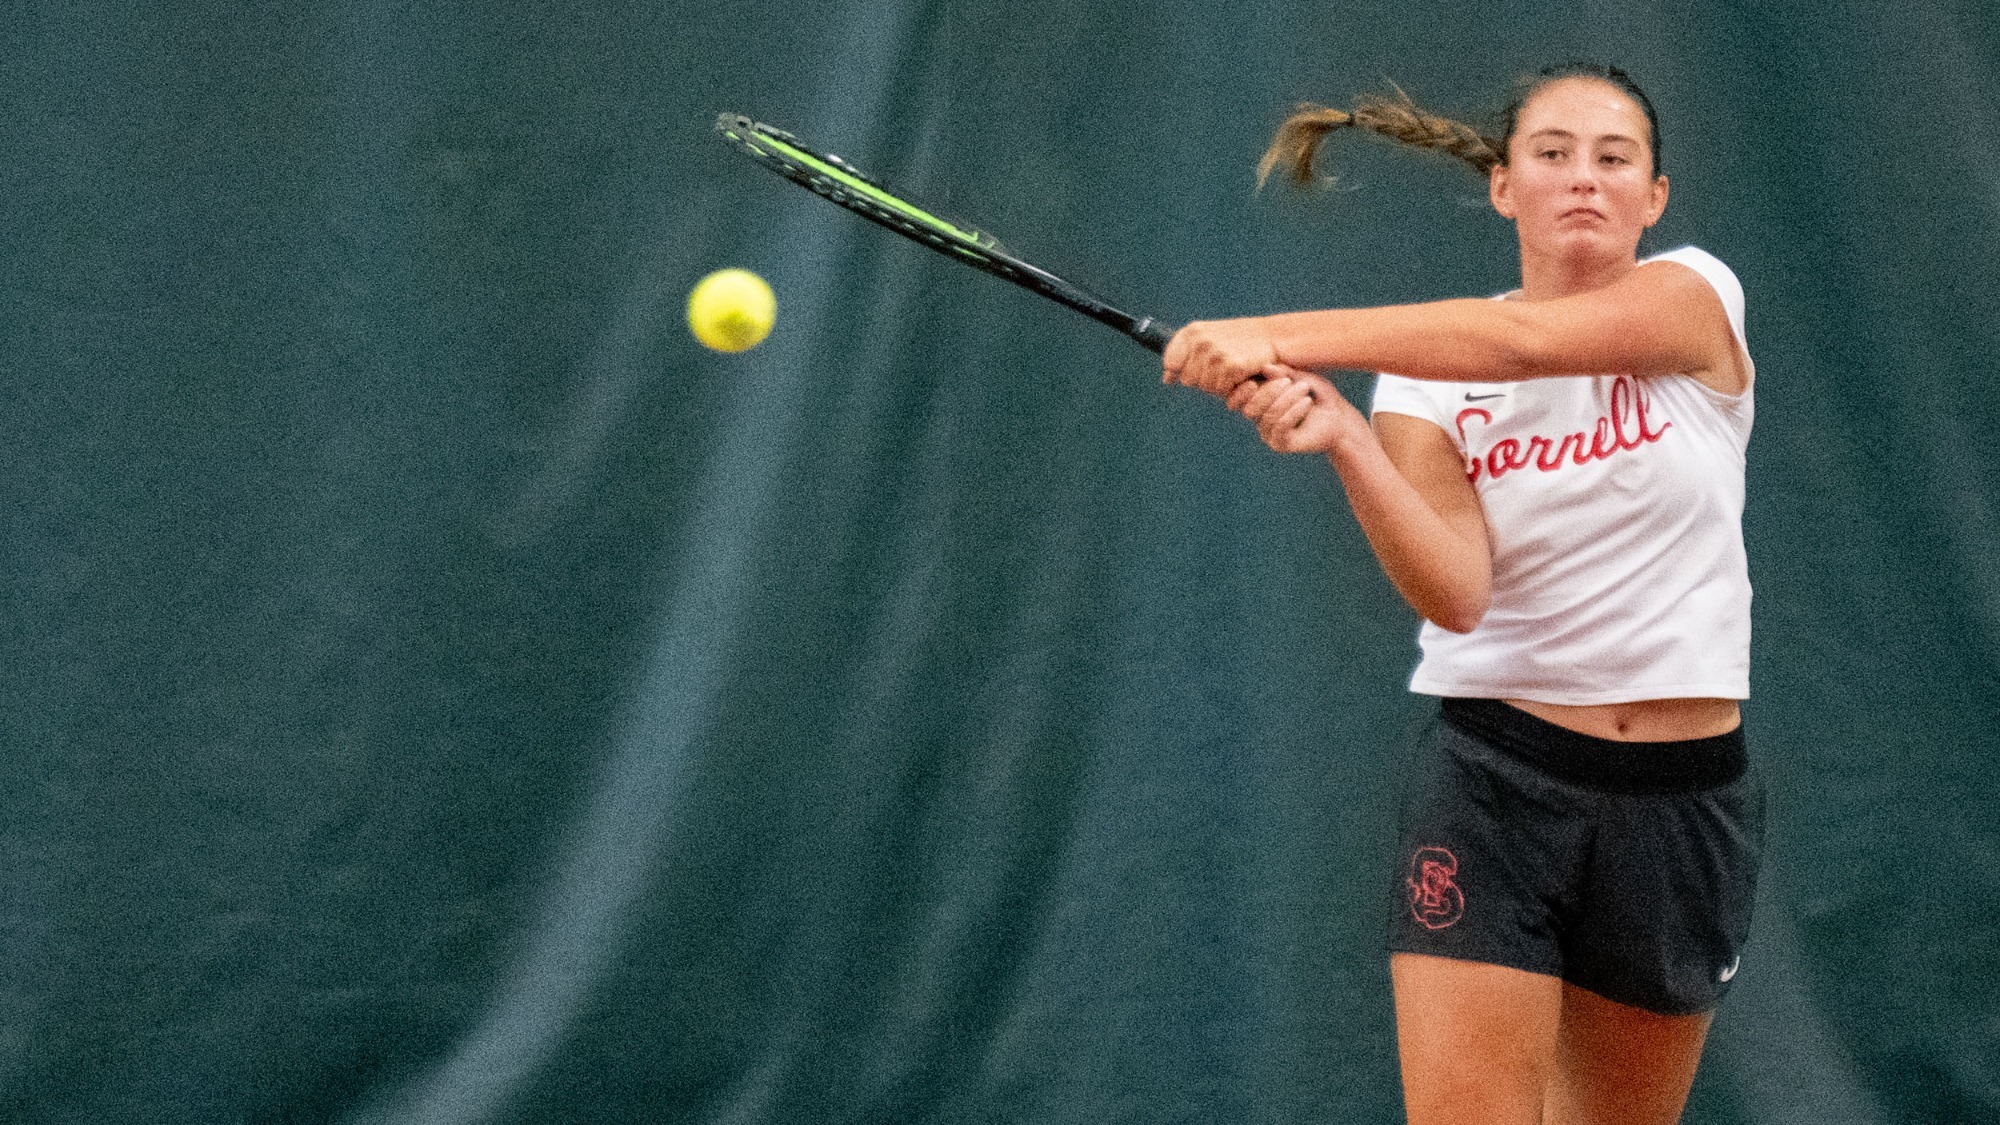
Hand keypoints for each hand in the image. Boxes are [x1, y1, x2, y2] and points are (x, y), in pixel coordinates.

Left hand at [1162, 317, 1280, 396]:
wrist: (1273, 337)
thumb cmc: (1240, 341)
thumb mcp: (1208, 340)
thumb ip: (1185, 356)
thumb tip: (1166, 379)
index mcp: (1192, 331)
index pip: (1171, 362)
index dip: (1181, 370)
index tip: (1198, 367)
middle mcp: (1201, 341)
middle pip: (1187, 379)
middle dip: (1203, 379)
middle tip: (1223, 367)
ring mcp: (1215, 354)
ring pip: (1204, 387)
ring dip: (1219, 385)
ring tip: (1233, 369)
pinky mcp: (1230, 366)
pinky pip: (1220, 391)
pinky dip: (1231, 388)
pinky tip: (1241, 374)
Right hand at [1226, 367, 1364, 454]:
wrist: (1339, 419)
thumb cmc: (1320, 396)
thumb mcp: (1303, 379)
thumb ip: (1284, 374)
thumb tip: (1264, 366)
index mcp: (1260, 402)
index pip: (1240, 399)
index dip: (1241, 392)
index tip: (1253, 381)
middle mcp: (1260, 419)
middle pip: (1251, 408)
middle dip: (1269, 392)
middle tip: (1291, 381)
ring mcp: (1269, 433)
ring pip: (1268, 416)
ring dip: (1286, 400)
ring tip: (1305, 390)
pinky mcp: (1281, 444)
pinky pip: (1280, 428)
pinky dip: (1293, 412)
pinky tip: (1307, 402)